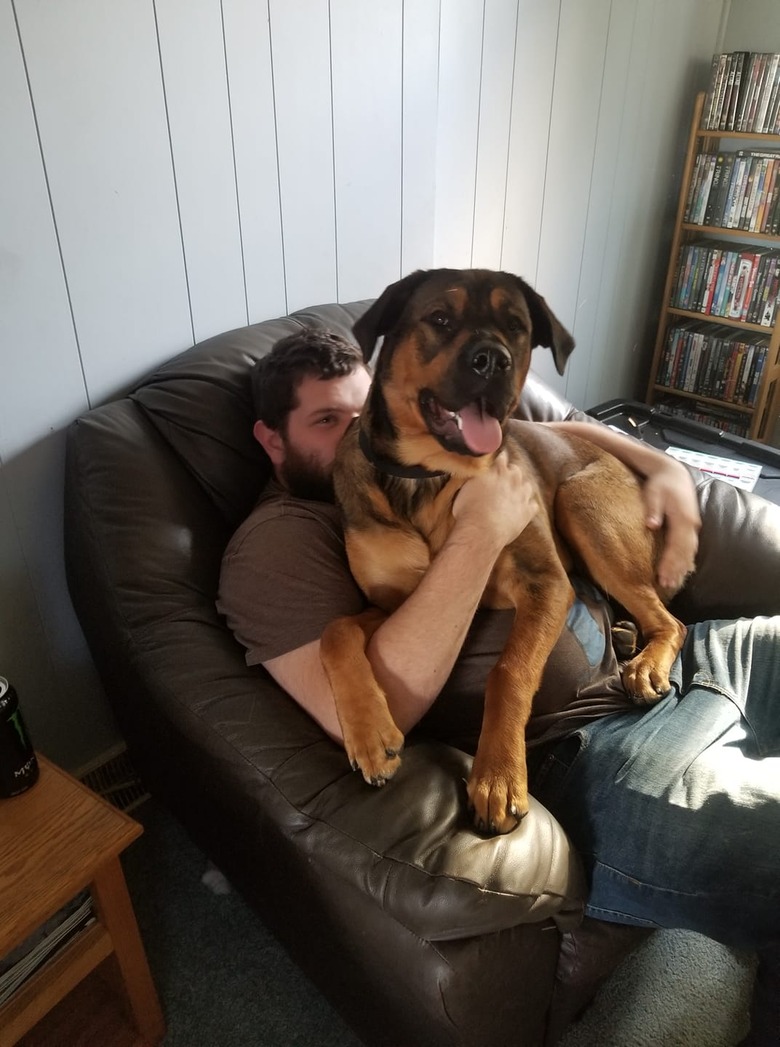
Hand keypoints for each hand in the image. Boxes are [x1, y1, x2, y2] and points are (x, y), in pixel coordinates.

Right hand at [451, 453, 538, 550]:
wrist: (482, 530)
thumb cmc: (469, 510)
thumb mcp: (466, 488)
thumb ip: (475, 477)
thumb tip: (474, 473)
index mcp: (497, 471)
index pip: (502, 458)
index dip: (500, 459)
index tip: (498, 460)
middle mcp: (512, 480)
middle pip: (516, 470)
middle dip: (511, 472)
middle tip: (504, 478)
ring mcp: (522, 496)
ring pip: (528, 486)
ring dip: (522, 488)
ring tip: (514, 493)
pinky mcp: (527, 512)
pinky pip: (533, 505)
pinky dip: (528, 506)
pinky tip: (522, 509)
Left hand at [642, 458, 700, 589]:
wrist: (674, 473)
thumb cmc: (661, 484)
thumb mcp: (653, 493)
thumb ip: (652, 509)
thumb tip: (651, 525)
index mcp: (683, 518)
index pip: (676, 545)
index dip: (669, 562)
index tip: (661, 575)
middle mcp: (692, 525)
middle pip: (685, 552)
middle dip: (676, 569)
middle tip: (667, 585)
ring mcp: (694, 526)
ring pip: (690, 551)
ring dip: (682, 568)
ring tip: (673, 583)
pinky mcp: (692, 526)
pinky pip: (691, 547)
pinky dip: (686, 560)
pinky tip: (681, 571)